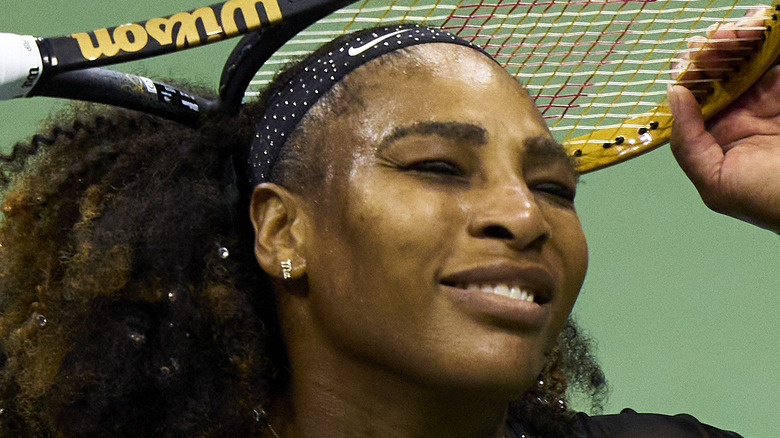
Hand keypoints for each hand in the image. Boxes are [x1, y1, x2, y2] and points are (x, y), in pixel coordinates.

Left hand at [667, 6, 779, 232]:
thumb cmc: (769, 201)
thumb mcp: (717, 183)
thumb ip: (688, 144)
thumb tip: (673, 96)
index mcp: (719, 137)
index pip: (696, 98)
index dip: (689, 76)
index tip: (686, 60)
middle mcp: (744, 114)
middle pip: (720, 72)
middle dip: (712, 52)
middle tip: (712, 40)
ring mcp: (770, 100)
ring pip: (748, 58)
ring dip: (738, 40)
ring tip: (733, 31)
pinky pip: (776, 58)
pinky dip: (768, 39)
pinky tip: (757, 28)